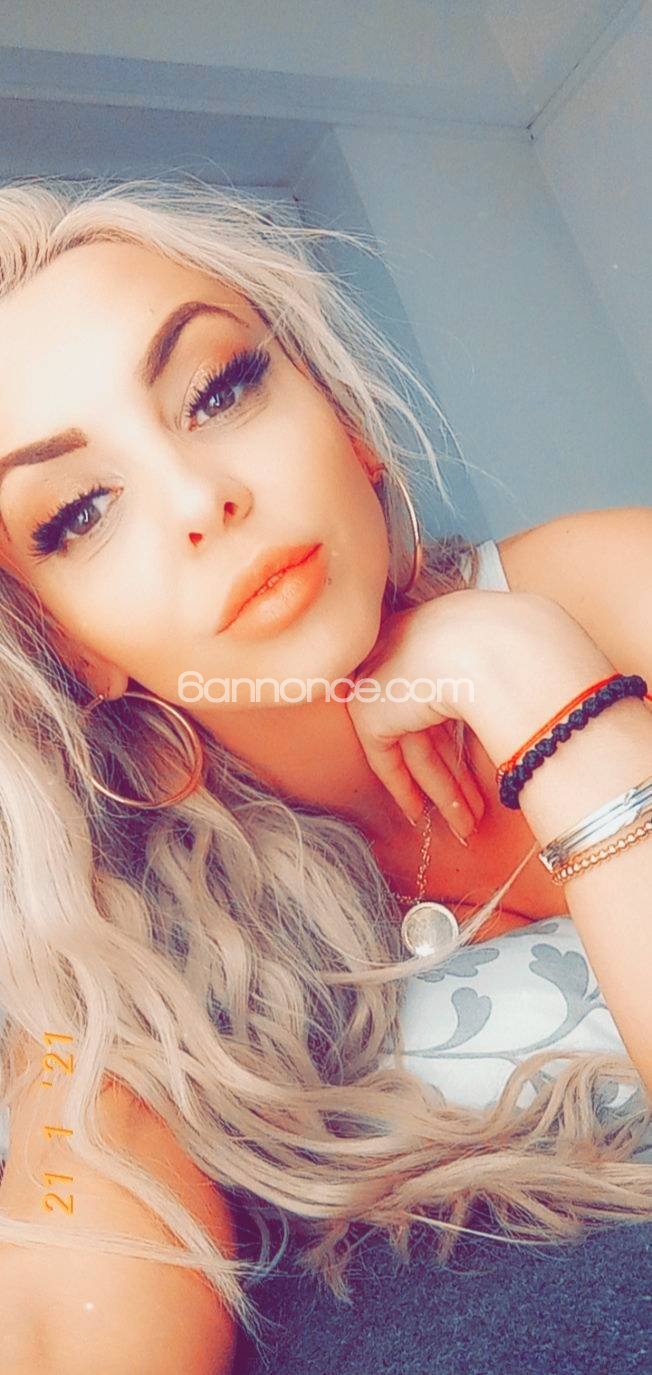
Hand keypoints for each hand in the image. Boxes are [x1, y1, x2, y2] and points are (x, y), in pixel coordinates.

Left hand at [345, 587, 587, 828]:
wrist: (485, 649)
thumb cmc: (516, 648)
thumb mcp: (514, 664)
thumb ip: (504, 689)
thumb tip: (526, 715)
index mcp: (442, 628)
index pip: (446, 688)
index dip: (462, 734)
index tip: (480, 763)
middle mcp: (408, 649)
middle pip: (432, 725)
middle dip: (457, 771)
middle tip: (478, 805)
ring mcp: (383, 676)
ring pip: (415, 745)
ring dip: (444, 789)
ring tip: (467, 823)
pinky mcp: (368, 709)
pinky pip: (385, 758)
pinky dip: (404, 788)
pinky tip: (420, 813)